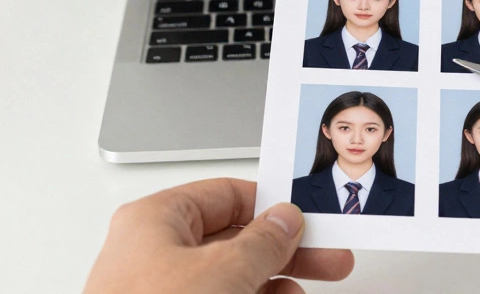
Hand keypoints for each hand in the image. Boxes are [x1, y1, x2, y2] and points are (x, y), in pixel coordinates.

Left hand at [83, 178, 353, 293]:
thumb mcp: (223, 271)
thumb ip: (262, 243)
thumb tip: (285, 221)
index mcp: (155, 221)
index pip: (223, 196)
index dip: (269, 205)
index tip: (306, 218)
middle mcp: (154, 254)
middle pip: (232, 240)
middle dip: (283, 251)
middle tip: (324, 257)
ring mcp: (161, 292)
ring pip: (229, 278)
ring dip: (272, 283)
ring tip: (302, 291)